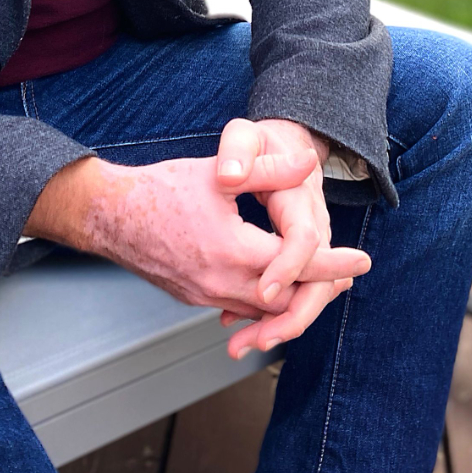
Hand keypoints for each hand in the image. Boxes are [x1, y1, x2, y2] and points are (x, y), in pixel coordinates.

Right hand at [25, 129, 369, 335]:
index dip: (333, 263)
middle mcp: (220, 282)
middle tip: (346, 277)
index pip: (296, 264)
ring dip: (290, 299)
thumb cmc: (160, 189)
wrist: (109, 215)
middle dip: (318, 288)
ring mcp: (205, 294)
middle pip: (285, 299)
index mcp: (232, 250)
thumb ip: (267, 170)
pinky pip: (237, 308)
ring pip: (261, 310)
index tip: (362, 262)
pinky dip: (261, 303)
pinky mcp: (192, 297)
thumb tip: (308, 162)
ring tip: (316, 284)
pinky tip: (270, 290)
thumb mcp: (218, 173)